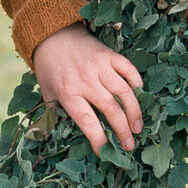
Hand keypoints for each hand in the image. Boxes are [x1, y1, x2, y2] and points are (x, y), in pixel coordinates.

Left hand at [32, 23, 142, 155]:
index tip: (105, 152)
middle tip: (129, 145)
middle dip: (122, 131)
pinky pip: (128, 69)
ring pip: (123, 92)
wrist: (52, 35)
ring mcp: (99, 66)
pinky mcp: (109, 54)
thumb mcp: (47, 93)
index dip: (98, 139)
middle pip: (110, 109)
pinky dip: (136, 83)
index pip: (87, 121)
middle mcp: (85, 80)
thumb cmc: (50, 68)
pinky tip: (139, 96)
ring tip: (138, 128)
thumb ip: (58, 113)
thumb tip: (71, 134)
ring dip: (134, 112)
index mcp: (68, 93)